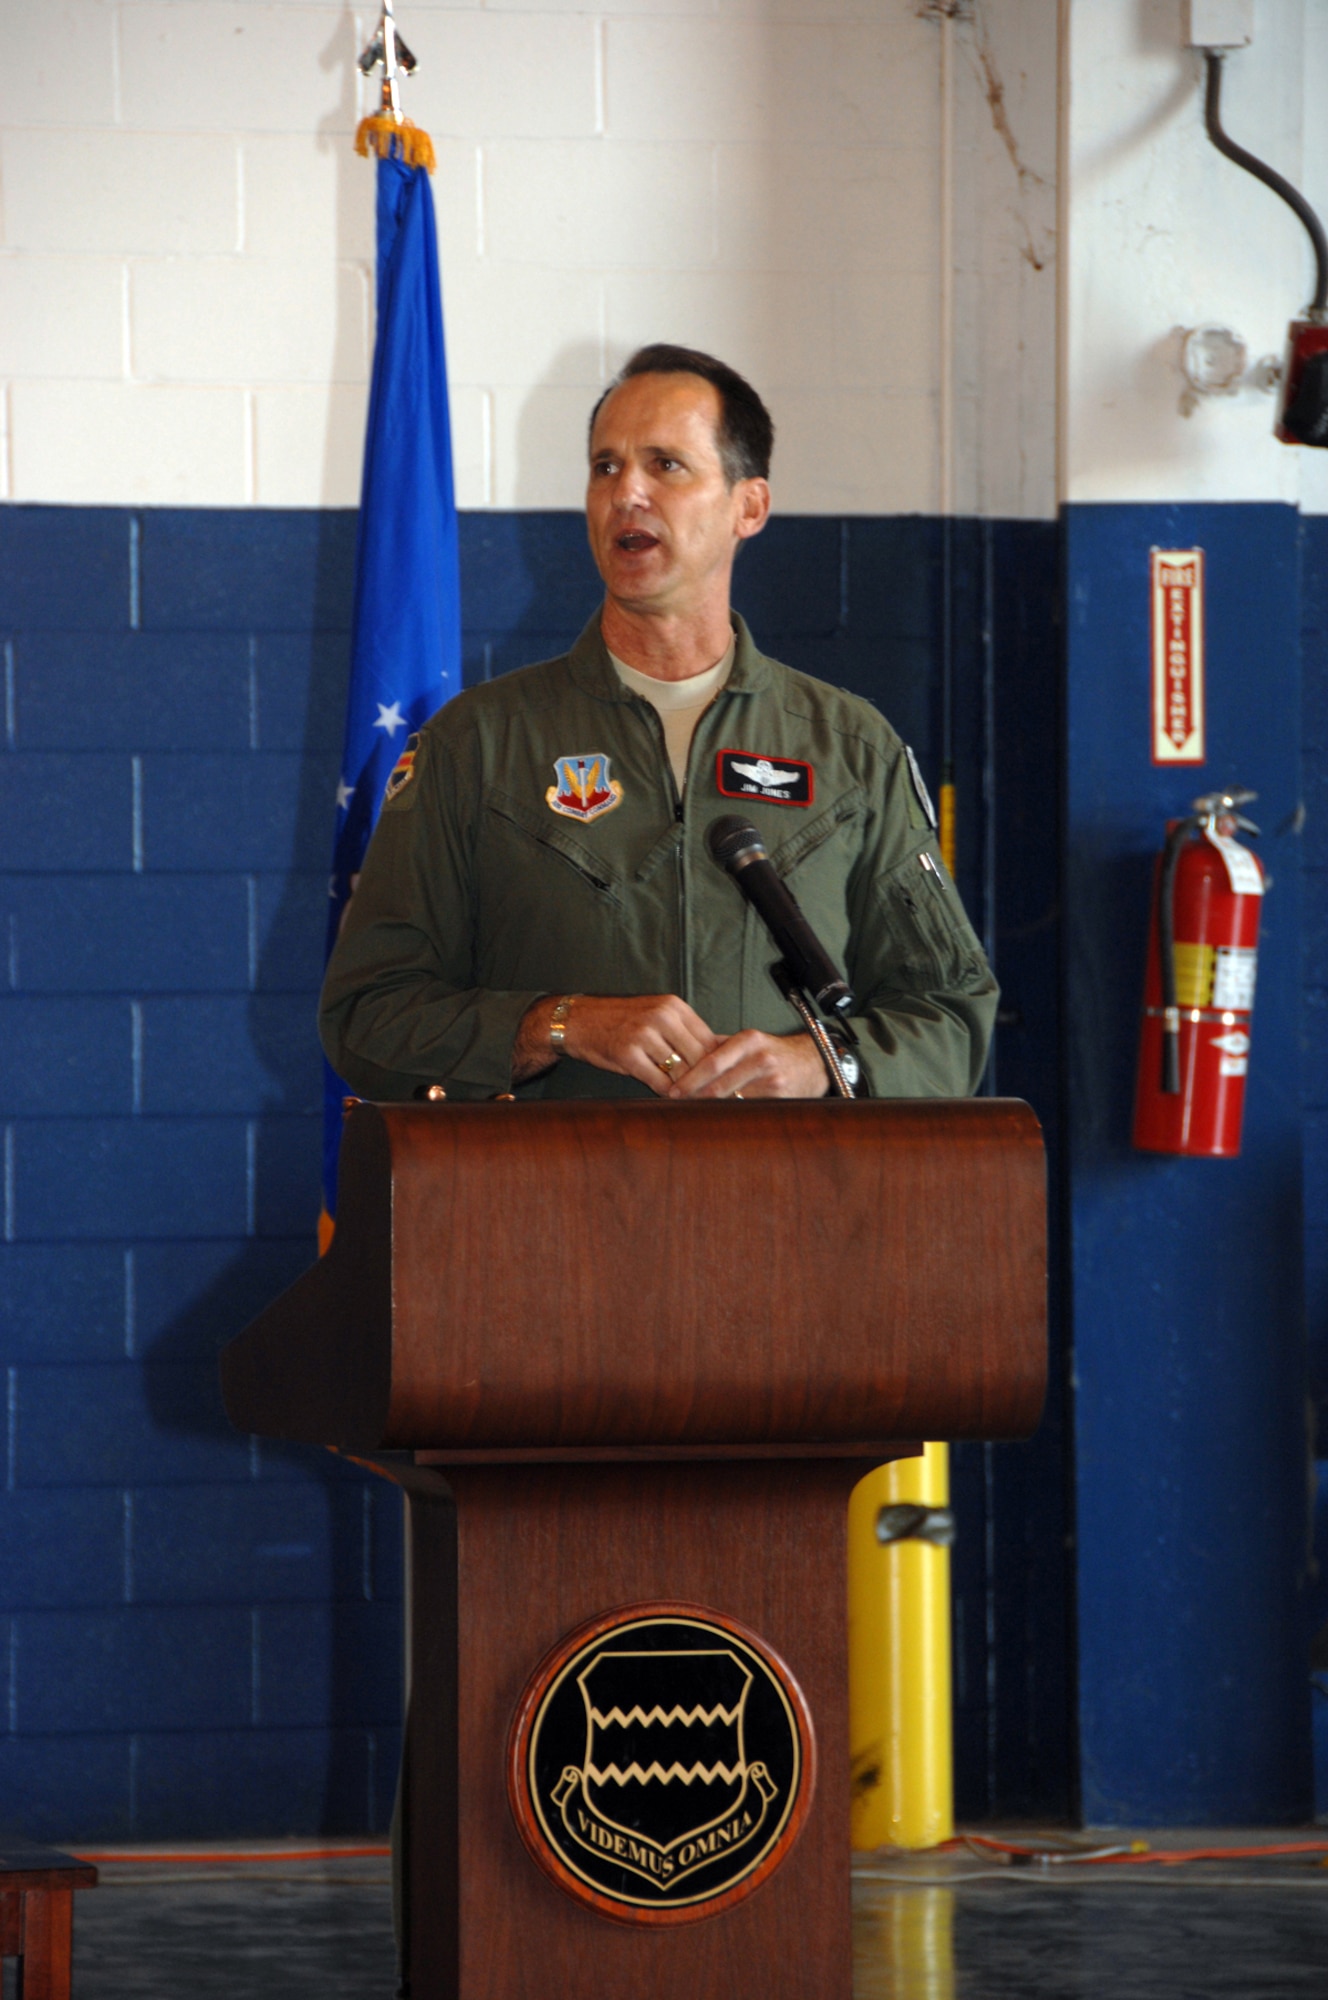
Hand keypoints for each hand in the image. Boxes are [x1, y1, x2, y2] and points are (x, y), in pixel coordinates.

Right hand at [514, 994, 721, 1093]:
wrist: (578, 1020)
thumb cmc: (622, 1022)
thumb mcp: (657, 1016)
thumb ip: (686, 1032)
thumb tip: (724, 1051)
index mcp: (674, 1007)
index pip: (709, 1040)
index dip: (718, 1065)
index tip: (723, 1082)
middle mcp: (662, 1017)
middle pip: (699, 1057)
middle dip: (706, 1080)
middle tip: (712, 1098)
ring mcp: (644, 1034)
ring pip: (680, 1071)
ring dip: (686, 1090)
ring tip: (693, 1101)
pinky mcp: (627, 1054)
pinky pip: (657, 1081)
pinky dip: (665, 1092)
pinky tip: (668, 1098)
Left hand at [670, 1031, 829, 1099]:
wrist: (814, 1061)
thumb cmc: (775, 1051)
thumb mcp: (750, 1040)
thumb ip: (720, 1046)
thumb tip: (684, 1055)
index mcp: (748, 1040)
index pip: (712, 1062)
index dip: (689, 1078)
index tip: (673, 1090)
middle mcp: (760, 1058)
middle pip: (719, 1083)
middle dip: (694, 1096)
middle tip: (676, 1105)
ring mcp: (772, 1079)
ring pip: (731, 1099)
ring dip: (709, 1107)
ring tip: (690, 1112)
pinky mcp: (780, 1098)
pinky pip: (747, 1109)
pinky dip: (730, 1114)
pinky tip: (717, 1117)